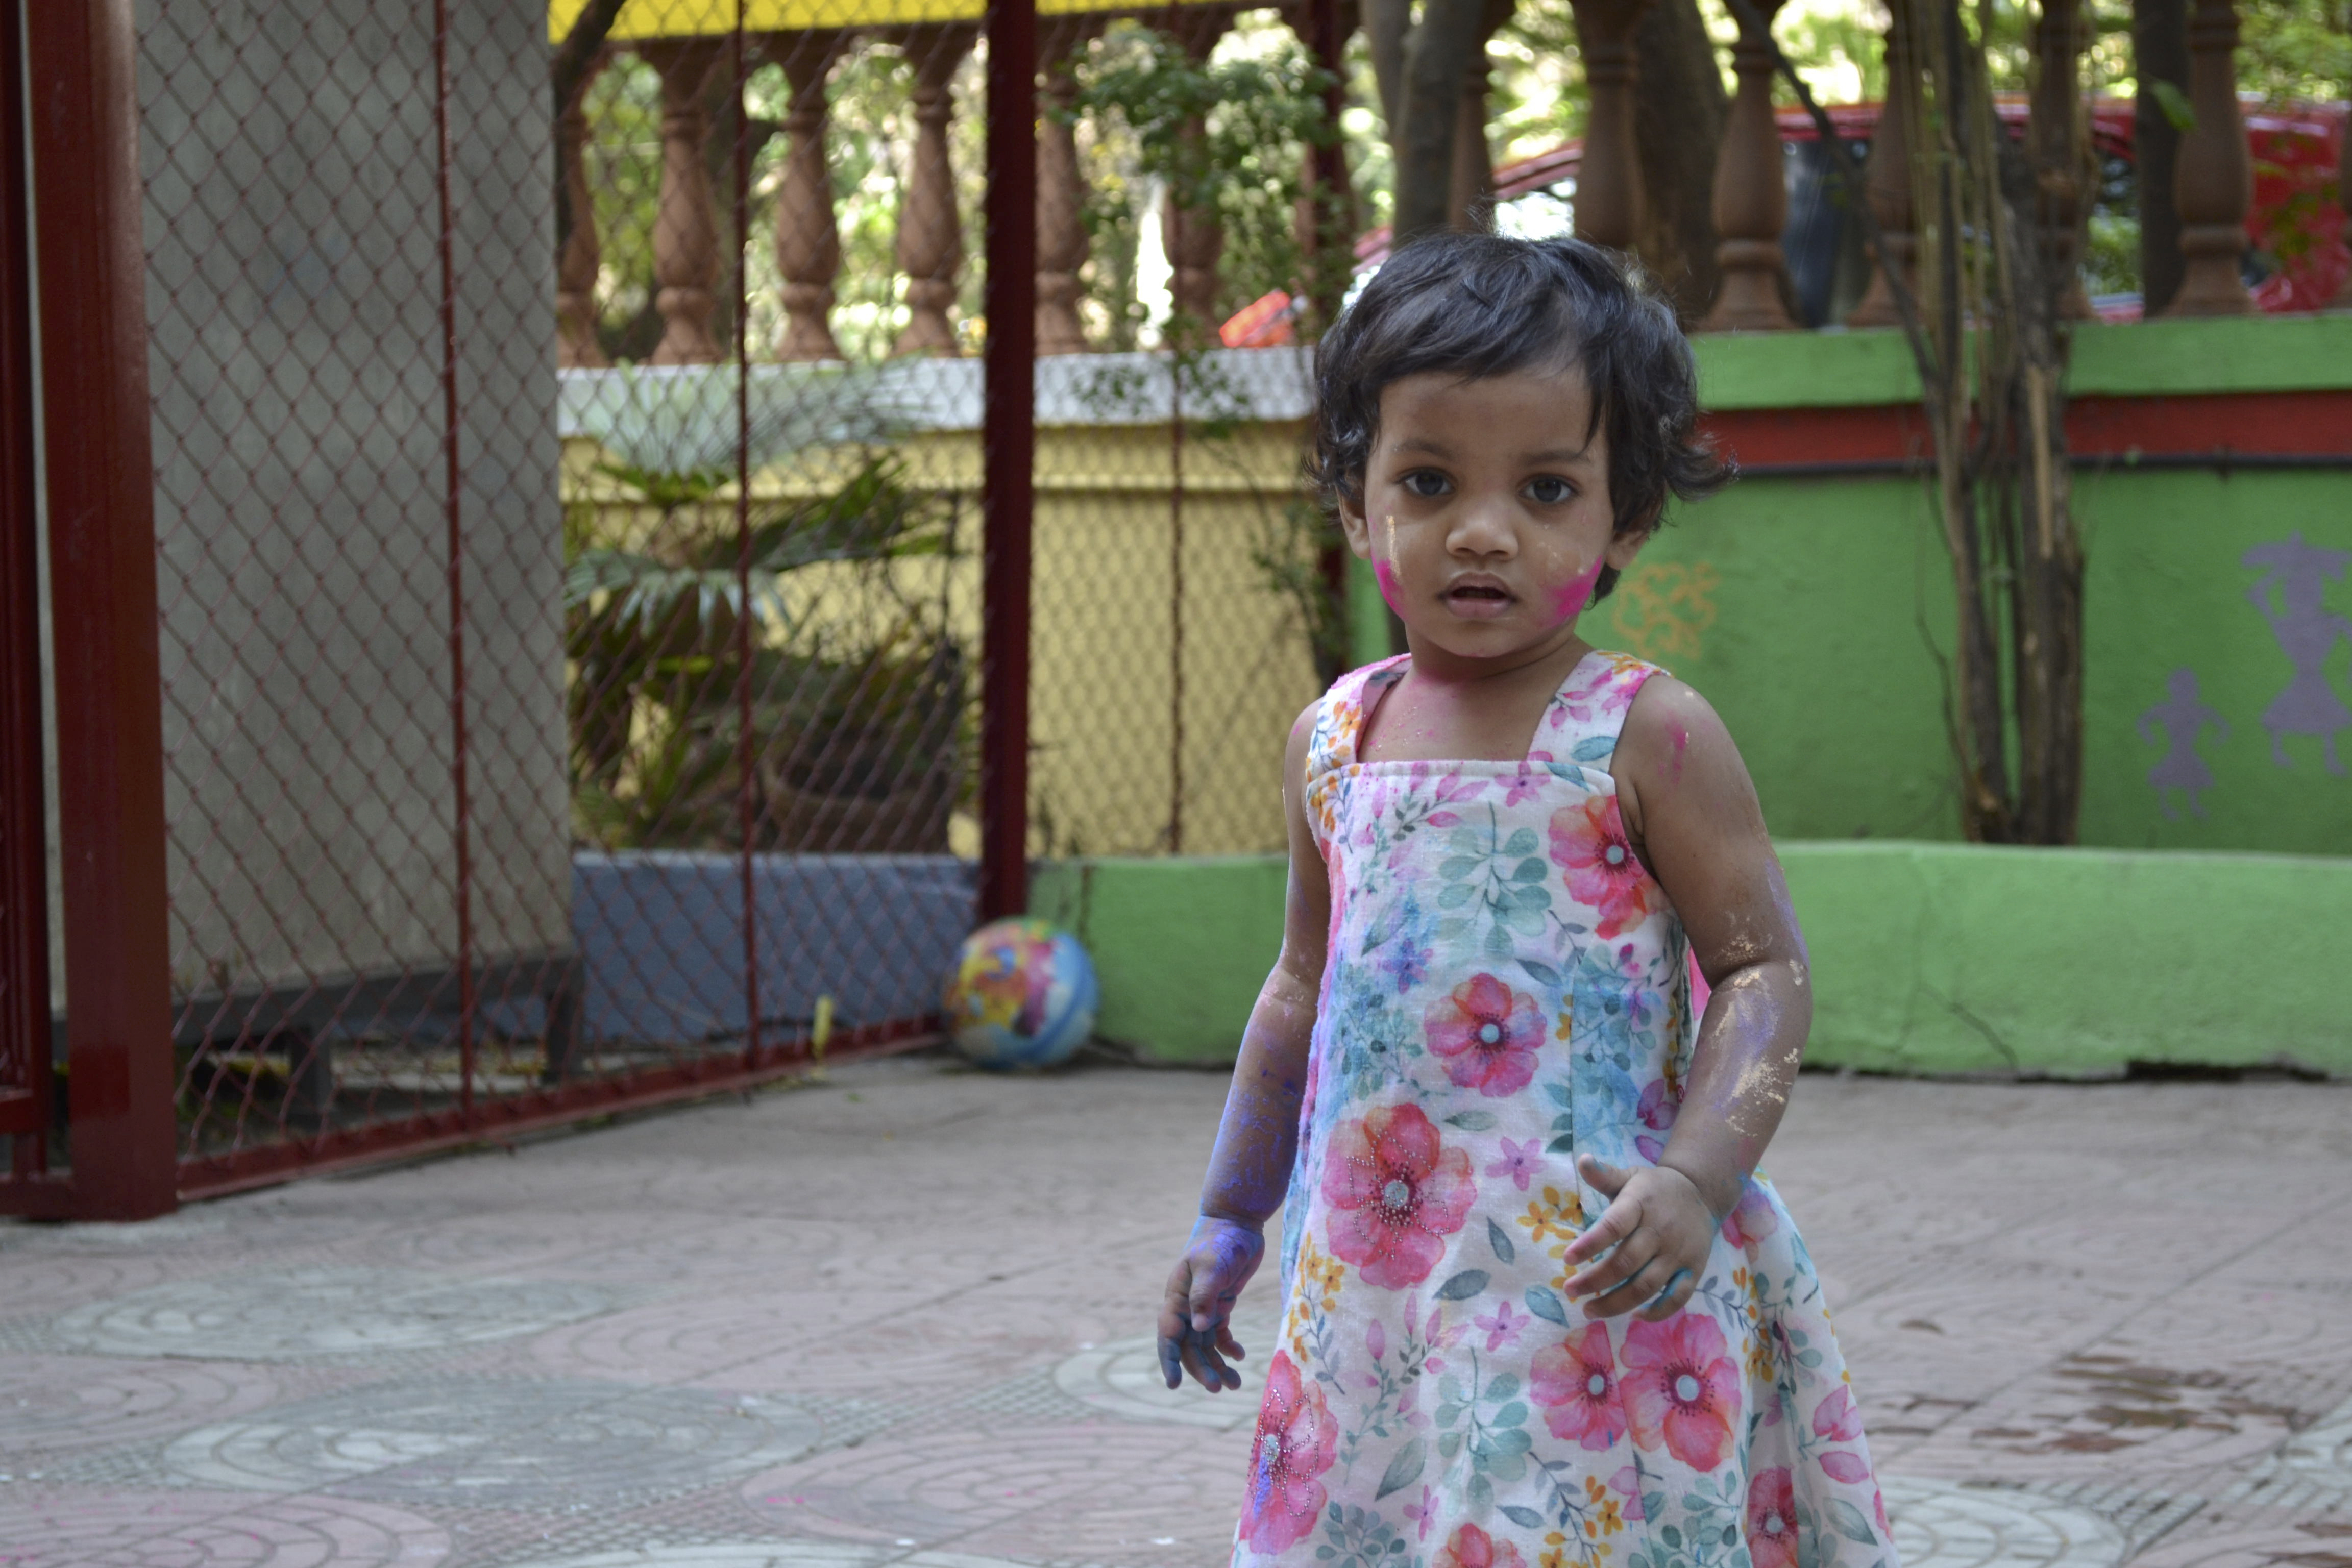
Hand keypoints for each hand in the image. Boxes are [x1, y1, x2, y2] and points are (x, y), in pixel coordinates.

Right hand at [1157, 1215, 1265, 1392]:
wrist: (1237, 1223)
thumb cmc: (1221, 1241)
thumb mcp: (1212, 1265)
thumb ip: (1205, 1295)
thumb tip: (1198, 1329)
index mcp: (1177, 1297)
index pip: (1169, 1335)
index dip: (1169, 1360)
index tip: (1174, 1385)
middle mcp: (1186, 1306)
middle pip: (1189, 1346)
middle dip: (1201, 1369)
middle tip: (1217, 1389)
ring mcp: (1203, 1306)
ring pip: (1204, 1345)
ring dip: (1216, 1365)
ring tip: (1234, 1384)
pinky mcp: (1221, 1304)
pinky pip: (1219, 1333)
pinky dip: (1228, 1347)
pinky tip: (1240, 1356)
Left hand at [1559, 1155, 1714, 1320]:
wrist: (1702, 1193)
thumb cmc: (1653, 1189)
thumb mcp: (1629, 1177)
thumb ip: (1604, 1175)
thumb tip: (1582, 1160)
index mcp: (1640, 1204)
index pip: (1614, 1226)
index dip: (1590, 1244)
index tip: (1567, 1259)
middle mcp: (1660, 1231)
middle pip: (1626, 1262)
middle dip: (1595, 1280)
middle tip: (1570, 1291)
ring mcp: (1678, 1253)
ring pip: (1646, 1286)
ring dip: (1616, 1302)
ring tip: (1589, 1309)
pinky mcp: (1693, 1270)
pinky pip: (1677, 1298)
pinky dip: (1657, 1312)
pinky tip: (1634, 1316)